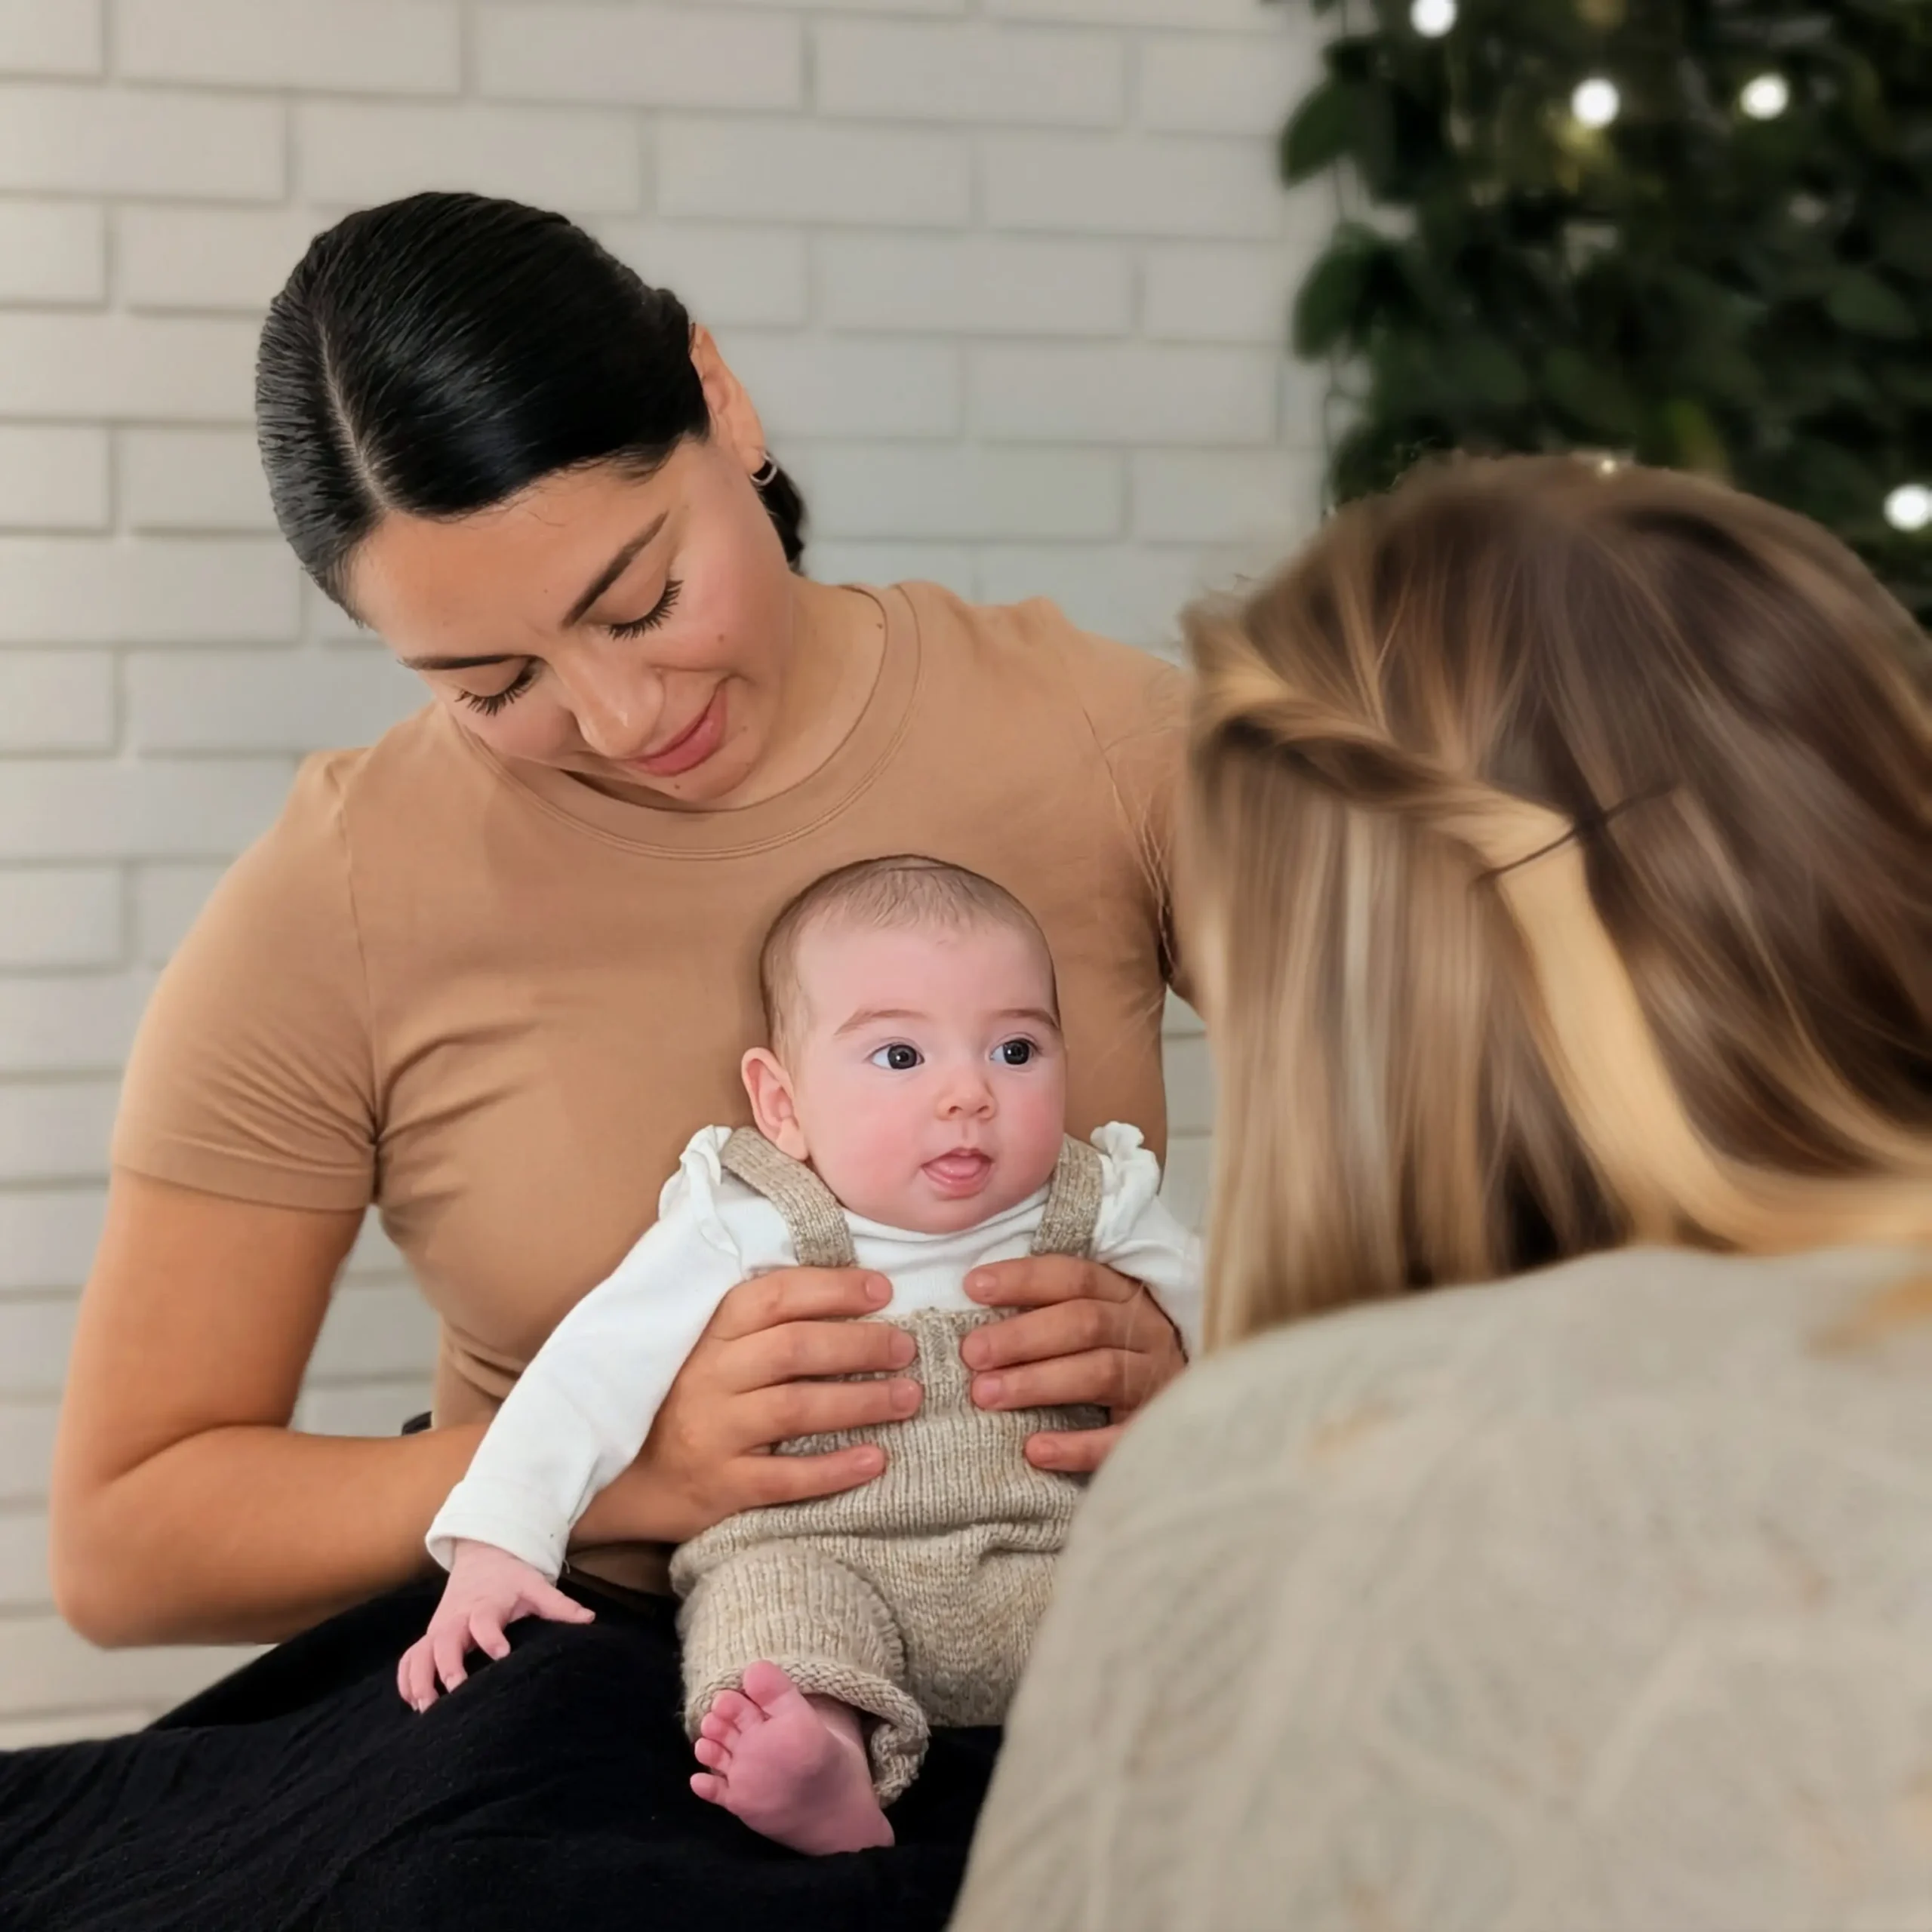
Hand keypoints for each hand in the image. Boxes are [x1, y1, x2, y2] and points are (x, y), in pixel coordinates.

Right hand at [397, 1540, 593, 1709]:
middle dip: (448, 1666)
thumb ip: (559, 1605)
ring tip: (426, 1708)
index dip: (490, 1637)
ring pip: (419, 1653)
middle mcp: (457, 1618)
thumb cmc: (511, 1579)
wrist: (482, 1558)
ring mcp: (439, 1628)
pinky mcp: (429, 1637)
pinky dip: (406, 1679)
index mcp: (485, 1604)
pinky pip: (409, 1659)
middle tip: (456, 1691)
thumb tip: (589, 1619)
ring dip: (419, 1679)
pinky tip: (413, 1703)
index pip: (484, 1620)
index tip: (502, 1655)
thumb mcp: (536, 1585)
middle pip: (445, 1640)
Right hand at [577, 1267, 923, 1547]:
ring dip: (861, 1401)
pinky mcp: (719, 1488)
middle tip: (906, 1348)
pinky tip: (876, 1460)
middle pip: (794, 1349)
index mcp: (708, 1335)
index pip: (774, 1296)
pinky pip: (785, 1479)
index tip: (883, 1290)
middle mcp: (708, 1378)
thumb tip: (850, 1296)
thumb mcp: (709, 1352)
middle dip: (860, 1343)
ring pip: (795, 1409)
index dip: (833, 1288)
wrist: (621, 1482)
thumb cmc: (683, 1403)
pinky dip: (834, 1470)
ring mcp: (712, 1434)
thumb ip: (761, 1327)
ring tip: (908, 1397)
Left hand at [961, 1259, 1185, 1473]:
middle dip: (1022, 1336)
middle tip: (973, 1352)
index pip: (1074, 1277)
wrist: (1189, 1409)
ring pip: (1099, 1373)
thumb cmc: (1109, 1353)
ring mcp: (1154, 1380)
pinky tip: (1035, 1450)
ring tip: (986, 1394)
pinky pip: (1119, 1439)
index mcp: (1124, 1295)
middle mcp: (1145, 1331)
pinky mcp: (1156, 1429)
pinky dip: (1077, 1445)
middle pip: (1084, 1323)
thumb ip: (1048, 1308)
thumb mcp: (1091, 1319)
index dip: (1023, 1279)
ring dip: (1038, 1382)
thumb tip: (974, 1295)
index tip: (972, 1287)